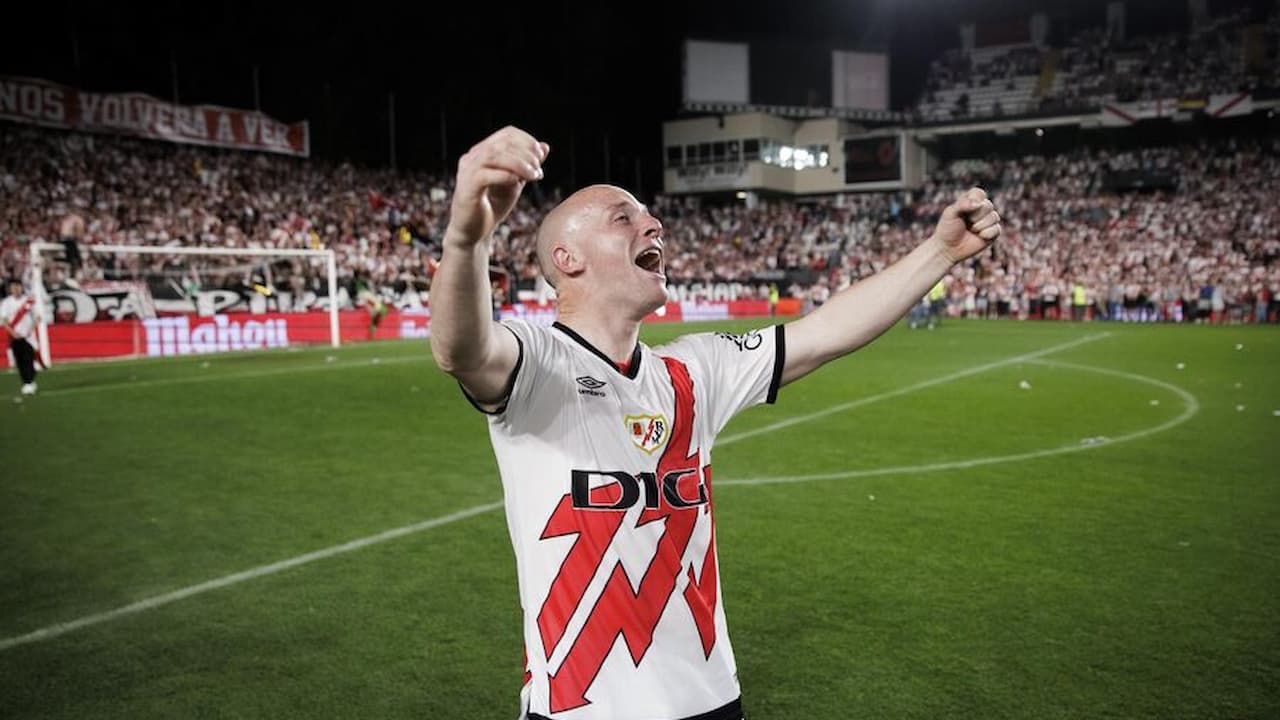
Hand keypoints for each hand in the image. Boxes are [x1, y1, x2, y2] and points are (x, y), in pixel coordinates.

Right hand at [446, 126, 548, 246]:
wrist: (474, 232)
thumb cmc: (493, 206)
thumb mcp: (516, 182)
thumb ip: (527, 165)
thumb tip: (545, 147)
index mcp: (482, 152)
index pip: (506, 134)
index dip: (527, 141)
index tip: (540, 156)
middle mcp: (472, 157)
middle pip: (501, 143)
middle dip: (525, 154)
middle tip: (538, 170)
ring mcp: (466, 172)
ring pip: (494, 155)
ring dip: (519, 164)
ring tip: (533, 176)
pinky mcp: (466, 188)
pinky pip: (486, 175)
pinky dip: (506, 176)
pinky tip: (518, 183)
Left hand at [931, 187, 1000, 263]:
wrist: (948, 248)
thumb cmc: (947, 229)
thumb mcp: (950, 214)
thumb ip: (962, 204)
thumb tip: (979, 204)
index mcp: (971, 200)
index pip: (979, 194)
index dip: (973, 201)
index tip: (963, 210)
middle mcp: (981, 209)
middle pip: (988, 206)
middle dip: (975, 216)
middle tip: (967, 222)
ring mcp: (988, 220)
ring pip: (994, 217)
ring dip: (980, 226)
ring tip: (971, 230)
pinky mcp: (993, 232)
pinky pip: (997, 229)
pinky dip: (986, 234)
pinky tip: (979, 237)